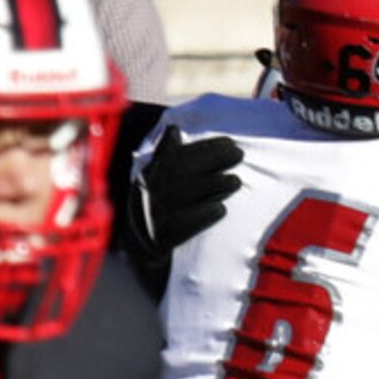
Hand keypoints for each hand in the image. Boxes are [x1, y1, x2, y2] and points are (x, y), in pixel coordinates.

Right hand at [128, 125, 242, 267]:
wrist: (140, 249)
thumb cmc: (156, 207)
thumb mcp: (153, 179)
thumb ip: (164, 156)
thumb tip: (174, 130)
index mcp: (148, 174)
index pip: (179, 155)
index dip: (205, 148)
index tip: (229, 142)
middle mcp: (150, 192)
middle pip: (184, 171)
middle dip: (214, 159)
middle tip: (239, 154)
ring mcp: (155, 214)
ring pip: (186, 195)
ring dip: (214, 186)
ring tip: (236, 181)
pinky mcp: (162, 237)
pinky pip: (184, 224)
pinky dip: (204, 215)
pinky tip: (221, 209)